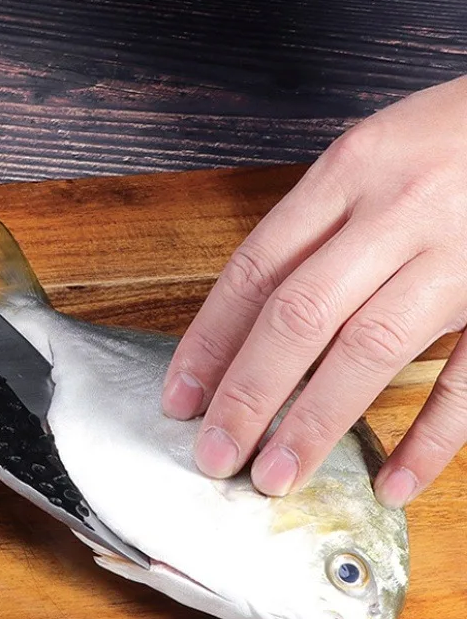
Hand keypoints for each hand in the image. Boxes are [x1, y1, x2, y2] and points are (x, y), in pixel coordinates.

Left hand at [162, 75, 466, 509]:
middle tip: (213, 454)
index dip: (209, 340)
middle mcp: (400, 209)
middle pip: (300, 315)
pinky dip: (431, 437)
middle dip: (247, 394)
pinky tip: (390, 482)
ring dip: (315, 421)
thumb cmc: (456, 137)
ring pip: (371, 348)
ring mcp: (461, 255)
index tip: (180, 397)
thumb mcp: (375, 154)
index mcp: (351, 170)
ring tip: (273, 476)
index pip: (257, 269)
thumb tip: (250, 316)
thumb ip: (319, 225)